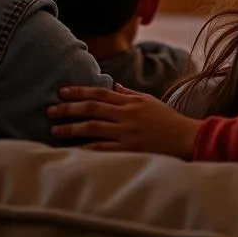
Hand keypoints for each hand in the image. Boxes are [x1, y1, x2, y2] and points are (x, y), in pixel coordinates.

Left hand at [47, 85, 199, 157]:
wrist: (187, 138)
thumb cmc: (169, 120)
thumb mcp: (150, 101)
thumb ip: (130, 94)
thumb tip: (114, 86)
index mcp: (131, 101)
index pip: (100, 93)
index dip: (79, 92)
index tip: (61, 92)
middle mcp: (126, 115)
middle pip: (92, 109)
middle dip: (69, 109)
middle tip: (50, 110)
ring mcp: (127, 133)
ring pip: (93, 128)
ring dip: (71, 128)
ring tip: (54, 129)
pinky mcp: (129, 150)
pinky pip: (102, 149)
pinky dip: (85, 148)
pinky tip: (72, 149)